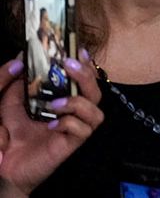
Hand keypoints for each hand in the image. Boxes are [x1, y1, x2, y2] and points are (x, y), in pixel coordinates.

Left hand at [0, 52, 102, 193]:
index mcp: (61, 98)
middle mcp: (72, 112)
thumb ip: (10, 81)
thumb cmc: (8, 133)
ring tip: (56, 102)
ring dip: (79, 102)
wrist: (3, 164)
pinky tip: (52, 124)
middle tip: (69, 65)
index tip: (76, 50)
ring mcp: (73, 129)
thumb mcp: (5, 102)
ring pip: (96, 111)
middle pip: (95, 91)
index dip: (85, 64)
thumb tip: (20, 58)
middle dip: (86, 76)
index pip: (82, 79)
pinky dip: (70, 123)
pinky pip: (83, 130)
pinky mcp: (70, 145)